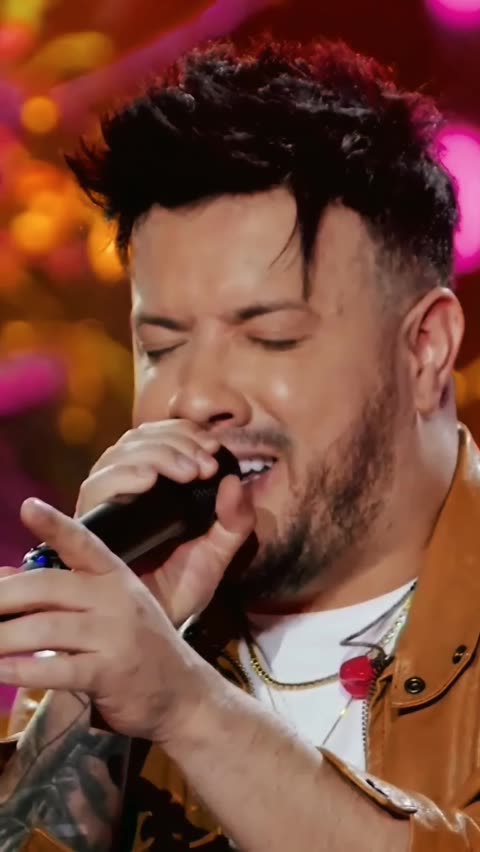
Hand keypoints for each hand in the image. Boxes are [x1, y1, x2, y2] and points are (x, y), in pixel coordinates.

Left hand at [0, 492, 251, 741]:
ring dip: (3, 638)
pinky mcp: (111, 671)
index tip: (28, 506)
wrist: (182, 693)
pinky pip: (58, 668)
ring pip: (47, 628)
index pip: (83, 543)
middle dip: (4, 596)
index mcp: (115, 576)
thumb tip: (2, 576)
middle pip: (49, 587)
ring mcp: (115, 634)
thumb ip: (57, 595)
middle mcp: (117, 598)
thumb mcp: (105, 612)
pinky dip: (22, 670)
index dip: (55, 524)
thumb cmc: (135, 647)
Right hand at [75, 419, 254, 625]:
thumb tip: (236, 481)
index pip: (161, 438)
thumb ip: (235, 521)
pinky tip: (149, 481)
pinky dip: (124, 475)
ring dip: (157, 454)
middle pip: (139, 440)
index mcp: (153, 488)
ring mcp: (103, 504)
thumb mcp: (217, 553)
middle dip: (176, 443)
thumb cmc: (178, 592)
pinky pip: (98, 486)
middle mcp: (123, 490)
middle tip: (203, 464)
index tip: (213, 448)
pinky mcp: (87, 523)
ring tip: (188, 472)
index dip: (186, 434)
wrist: (149, 633)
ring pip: (119, 455)